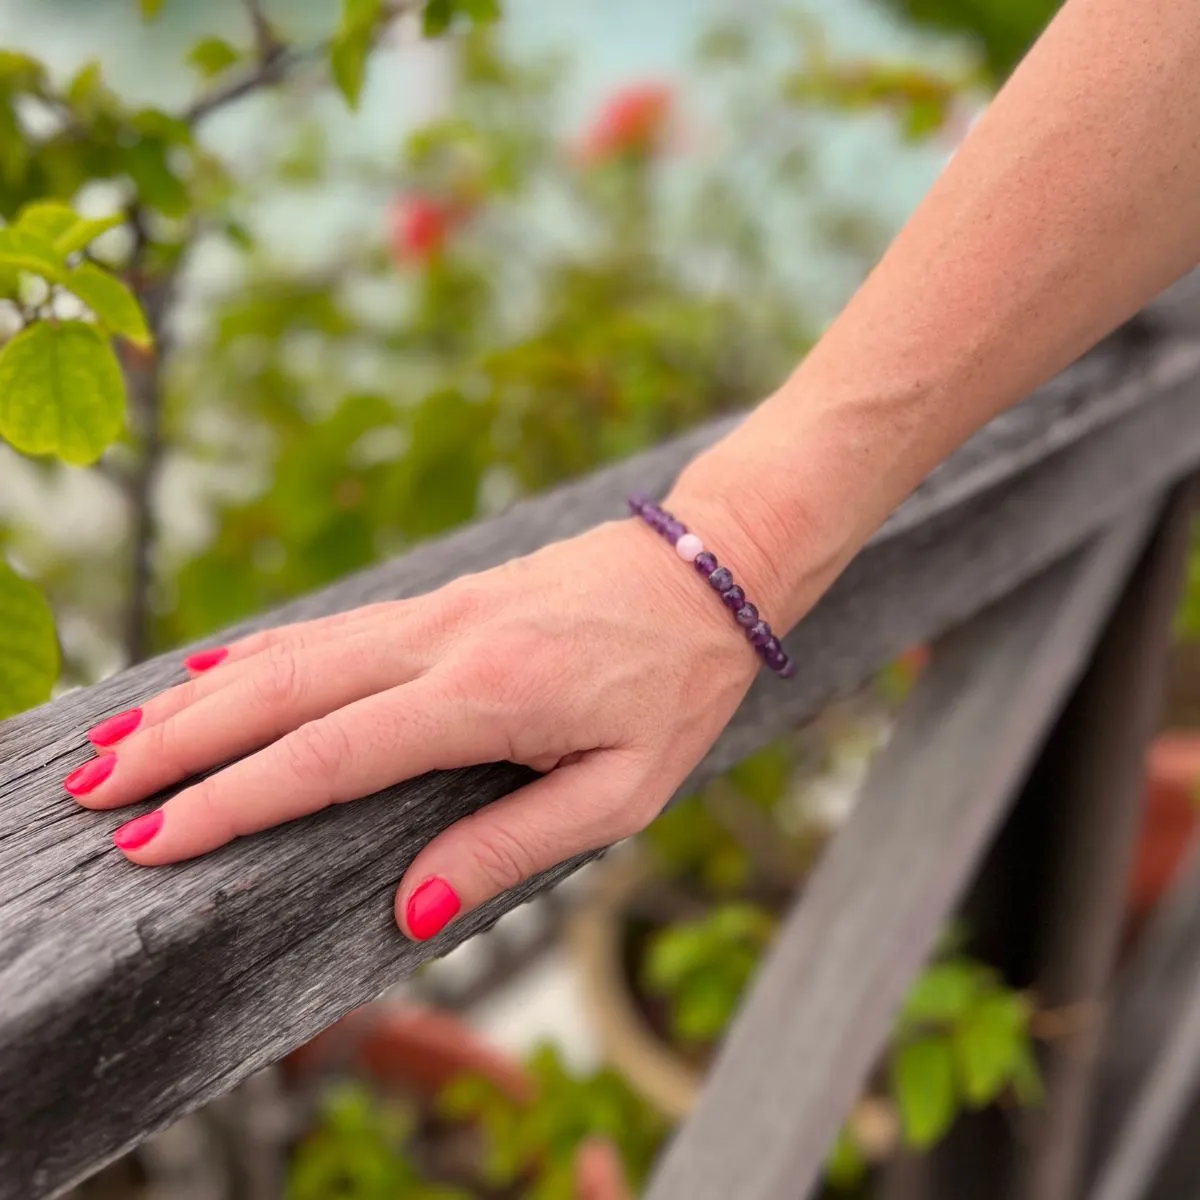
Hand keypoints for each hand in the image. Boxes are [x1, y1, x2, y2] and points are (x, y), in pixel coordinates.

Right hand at [67, 518, 760, 938]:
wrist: (708, 571)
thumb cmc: (675, 688)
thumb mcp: (624, 792)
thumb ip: (516, 844)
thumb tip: (413, 903)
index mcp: (486, 696)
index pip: (330, 758)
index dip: (233, 802)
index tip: (155, 839)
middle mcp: (442, 641)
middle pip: (283, 693)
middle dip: (180, 744)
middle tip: (94, 788)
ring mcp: (437, 609)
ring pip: (295, 652)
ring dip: (202, 696)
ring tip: (121, 734)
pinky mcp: (443, 597)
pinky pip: (333, 628)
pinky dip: (263, 652)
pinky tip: (217, 669)